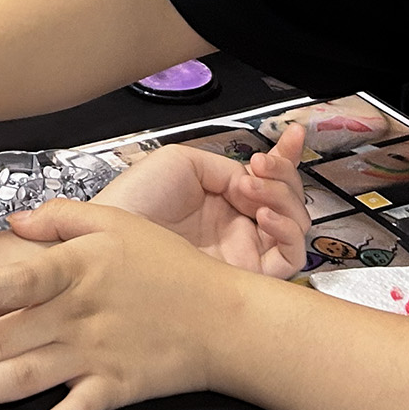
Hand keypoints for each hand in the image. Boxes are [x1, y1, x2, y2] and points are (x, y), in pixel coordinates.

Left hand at [0, 202, 253, 409]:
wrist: (224, 316)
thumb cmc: (167, 265)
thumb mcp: (116, 222)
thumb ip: (62, 217)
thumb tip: (14, 222)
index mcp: (75, 270)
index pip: (17, 281)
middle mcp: (77, 314)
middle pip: (3, 338)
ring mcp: (94, 355)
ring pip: (24, 377)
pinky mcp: (114, 388)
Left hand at [90, 126, 309, 276]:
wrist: (113, 237)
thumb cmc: (133, 201)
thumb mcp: (180, 163)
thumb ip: (224, 166)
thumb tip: (253, 180)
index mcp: (221, 199)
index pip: (265, 179)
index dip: (285, 156)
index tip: (295, 134)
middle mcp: (235, 225)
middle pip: (286, 200)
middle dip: (282, 175)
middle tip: (261, 165)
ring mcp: (243, 250)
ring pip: (293, 225)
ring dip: (283, 198)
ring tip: (254, 188)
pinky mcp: (246, 275)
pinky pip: (288, 257)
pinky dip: (287, 230)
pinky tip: (263, 214)